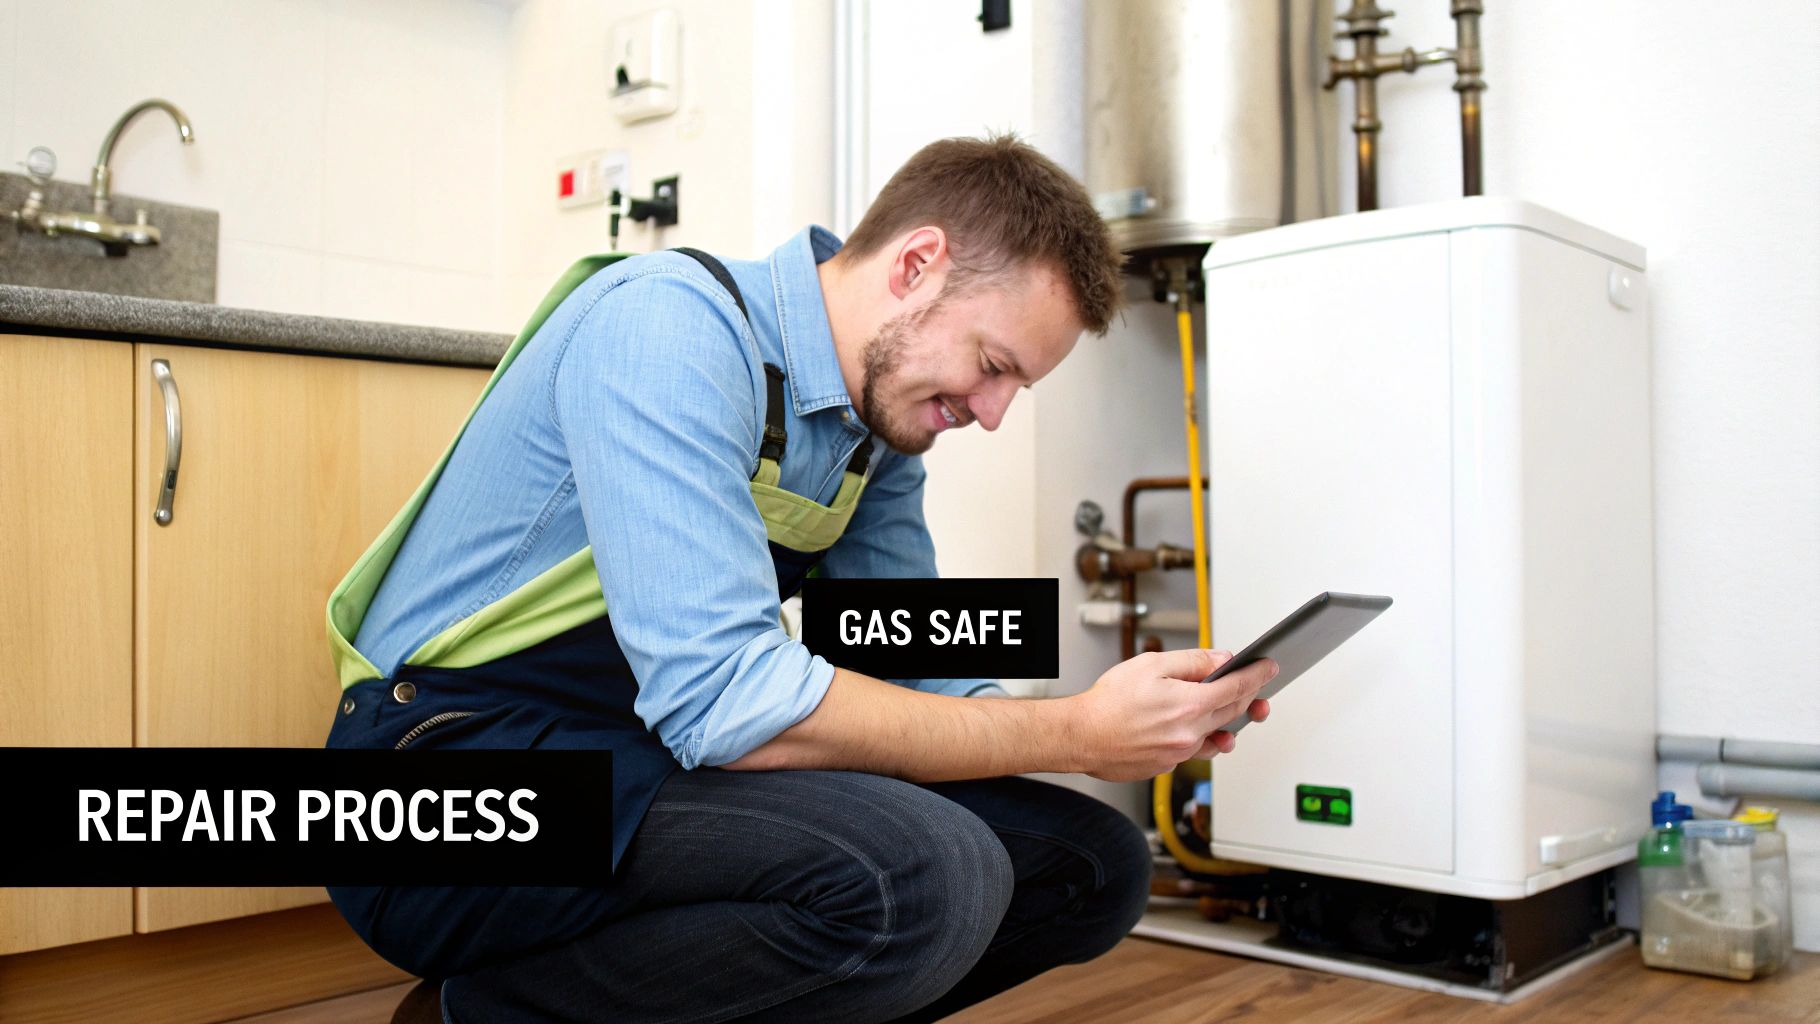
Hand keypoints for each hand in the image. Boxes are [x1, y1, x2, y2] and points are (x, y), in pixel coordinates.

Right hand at [1068, 648, 1276, 782]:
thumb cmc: (1108, 703)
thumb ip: (1191, 661)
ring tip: (1227, 711)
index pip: (1237, 688)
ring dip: (1226, 722)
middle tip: (1255, 687)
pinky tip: (1186, 726)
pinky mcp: (1167, 766)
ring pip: (1215, 736)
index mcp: (1190, 705)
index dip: (1258, 676)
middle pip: (1232, 713)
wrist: (1081, 736)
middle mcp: (1190, 734)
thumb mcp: (1150, 666)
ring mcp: (1180, 754)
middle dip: (1248, 698)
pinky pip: (1193, 750)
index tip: (1269, 668)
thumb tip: (1220, 660)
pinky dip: (1197, 736)